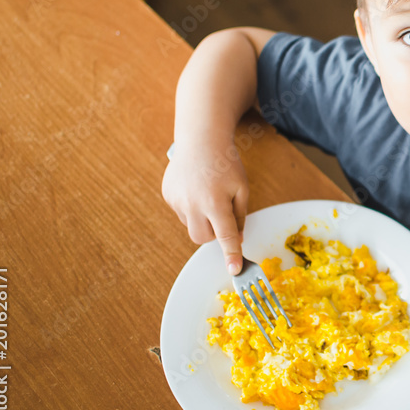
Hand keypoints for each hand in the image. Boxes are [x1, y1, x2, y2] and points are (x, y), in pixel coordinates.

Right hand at [161, 140, 248, 274]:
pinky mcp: (168, 195)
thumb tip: (236, 239)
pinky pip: (181, 212)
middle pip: (202, 238)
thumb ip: (239, 216)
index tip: (234, 270)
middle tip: (222, 216)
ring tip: (209, 195)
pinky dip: (191, 208)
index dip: (231, 254)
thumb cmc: (226, 163)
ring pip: (191, 225)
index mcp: (215, 202)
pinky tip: (196, 189)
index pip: (225, 236)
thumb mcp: (241, 188)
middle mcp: (193, 204)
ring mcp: (177, 200)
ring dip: (202, 219)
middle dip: (214, 234)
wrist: (201, 140)